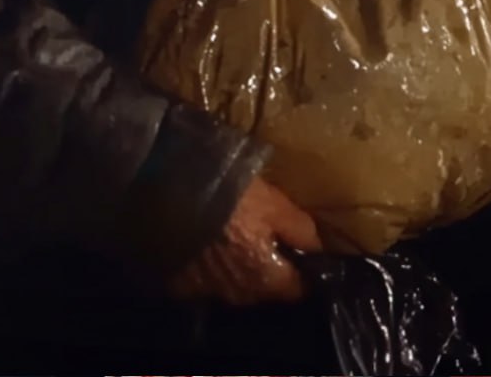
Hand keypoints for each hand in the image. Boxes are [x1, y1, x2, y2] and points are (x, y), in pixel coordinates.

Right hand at [168, 175, 322, 306]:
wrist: (172, 196)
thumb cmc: (232, 199)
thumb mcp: (276, 204)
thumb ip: (302, 231)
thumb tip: (318, 250)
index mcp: (267, 279)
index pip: (298, 289)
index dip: (303, 269)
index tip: (300, 250)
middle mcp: (240, 295)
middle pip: (265, 288)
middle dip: (268, 267)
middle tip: (263, 235)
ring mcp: (208, 292)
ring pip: (235, 284)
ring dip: (238, 266)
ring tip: (232, 236)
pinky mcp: (181, 283)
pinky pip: (204, 279)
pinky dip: (208, 266)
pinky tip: (206, 243)